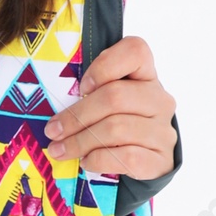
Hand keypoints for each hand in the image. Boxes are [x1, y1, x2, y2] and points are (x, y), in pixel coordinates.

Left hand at [44, 35, 176, 179]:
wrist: (143, 165)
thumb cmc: (114, 127)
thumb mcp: (104, 104)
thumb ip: (89, 95)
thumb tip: (55, 114)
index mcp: (145, 76)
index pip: (135, 51)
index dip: (104, 65)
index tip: (81, 86)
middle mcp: (159, 100)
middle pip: (115, 96)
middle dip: (76, 116)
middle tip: (53, 130)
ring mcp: (163, 130)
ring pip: (116, 129)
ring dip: (80, 141)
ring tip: (60, 150)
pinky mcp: (161, 159)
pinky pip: (125, 156)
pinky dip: (98, 159)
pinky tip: (85, 161)